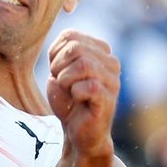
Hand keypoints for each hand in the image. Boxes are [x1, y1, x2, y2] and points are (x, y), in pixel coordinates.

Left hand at [45, 29, 119, 158]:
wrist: (77, 130)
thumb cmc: (68, 101)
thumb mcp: (58, 72)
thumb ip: (60, 53)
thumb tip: (66, 43)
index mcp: (99, 51)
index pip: (70, 36)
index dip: (54, 53)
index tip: (57, 71)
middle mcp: (111, 62)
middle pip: (76, 48)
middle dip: (58, 66)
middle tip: (61, 82)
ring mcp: (112, 80)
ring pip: (84, 64)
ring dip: (65, 79)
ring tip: (69, 90)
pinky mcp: (109, 98)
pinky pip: (88, 86)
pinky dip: (74, 93)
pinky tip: (78, 100)